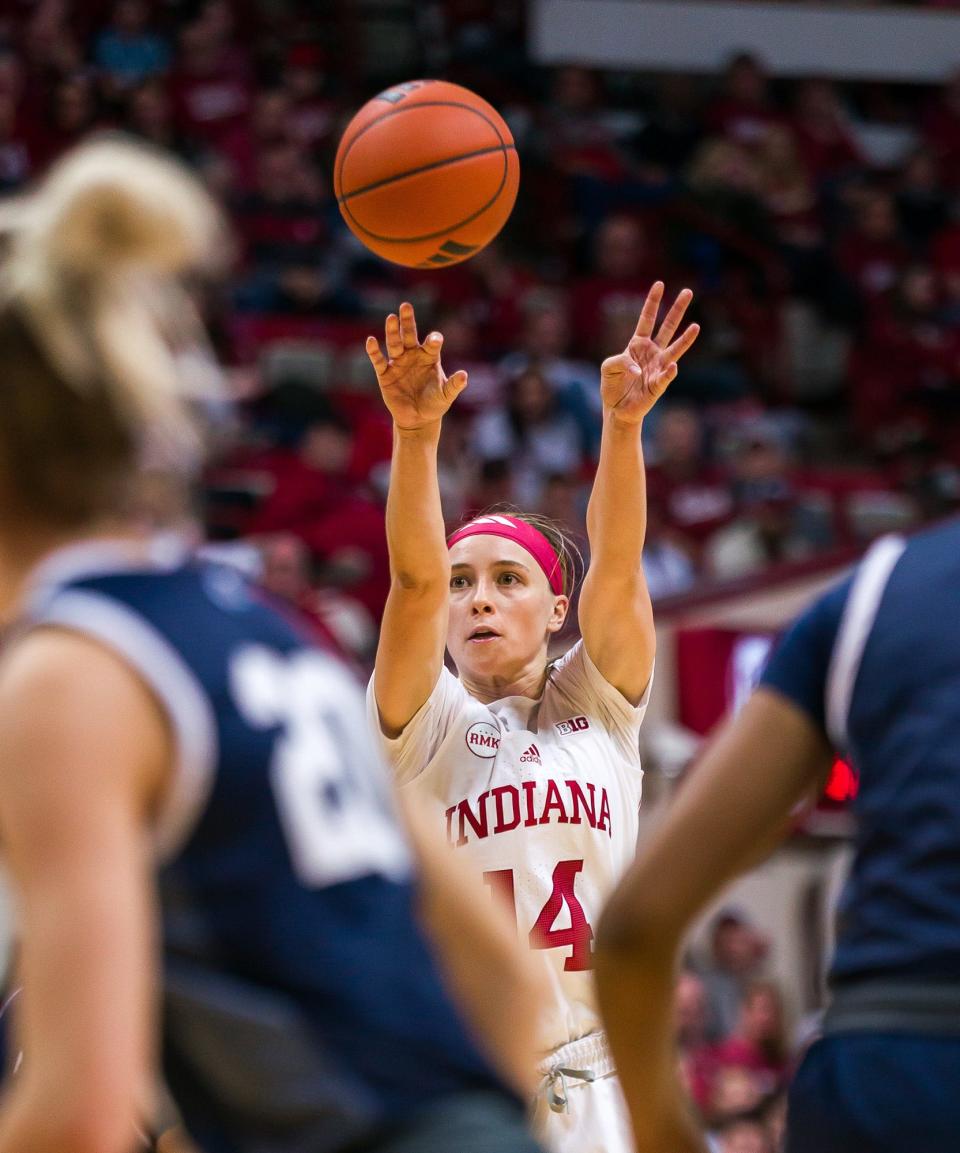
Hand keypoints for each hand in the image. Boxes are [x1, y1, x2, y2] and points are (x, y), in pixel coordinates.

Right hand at [366, 302, 467, 430]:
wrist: (418, 419)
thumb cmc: (434, 404)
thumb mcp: (446, 396)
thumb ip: (454, 386)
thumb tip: (464, 376)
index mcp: (429, 357)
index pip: (432, 344)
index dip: (434, 341)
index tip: (435, 341)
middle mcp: (413, 355)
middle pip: (410, 335)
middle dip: (408, 321)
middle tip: (406, 306)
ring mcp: (398, 363)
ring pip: (394, 343)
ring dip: (392, 331)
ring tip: (391, 318)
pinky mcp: (385, 374)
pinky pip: (379, 360)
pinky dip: (374, 351)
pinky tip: (371, 341)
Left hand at [600, 282, 699, 423]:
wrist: (617, 410)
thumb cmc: (613, 386)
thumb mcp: (608, 368)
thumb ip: (618, 362)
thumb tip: (638, 369)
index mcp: (638, 344)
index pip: (647, 319)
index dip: (652, 302)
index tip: (659, 284)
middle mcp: (652, 353)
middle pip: (667, 327)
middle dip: (677, 310)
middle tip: (688, 291)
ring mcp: (658, 368)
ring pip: (675, 350)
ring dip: (685, 339)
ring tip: (696, 327)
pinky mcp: (659, 385)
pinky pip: (666, 377)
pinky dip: (670, 372)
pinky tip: (673, 366)